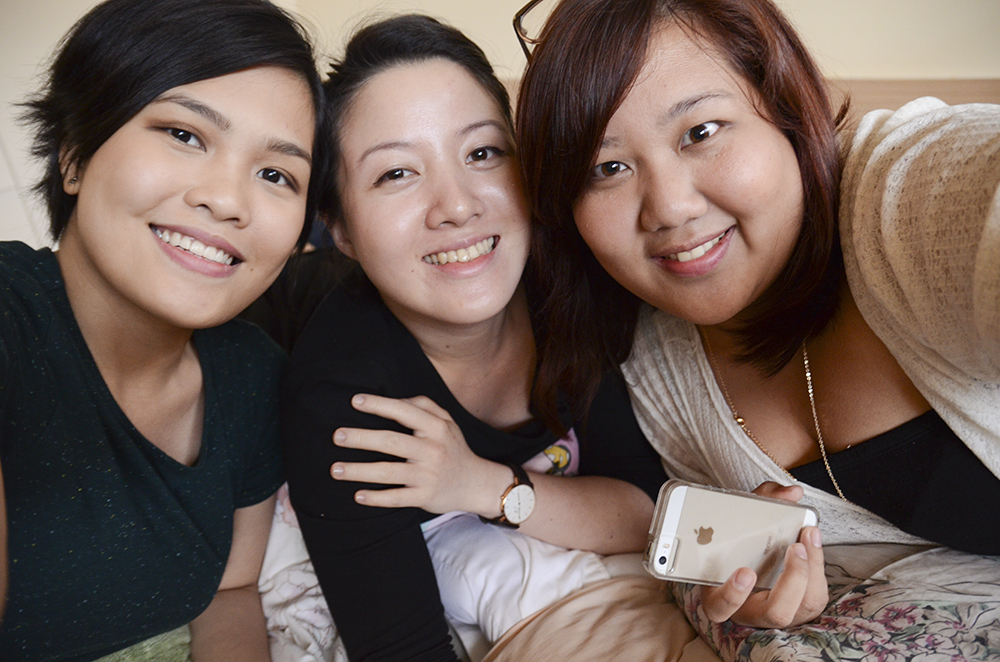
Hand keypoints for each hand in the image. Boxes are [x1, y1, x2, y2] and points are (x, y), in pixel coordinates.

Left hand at [330, 394, 506, 515]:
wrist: (476, 483)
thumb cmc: (453, 448)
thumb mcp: (447, 421)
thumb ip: (424, 405)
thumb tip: (395, 400)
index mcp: (436, 428)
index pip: (404, 412)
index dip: (379, 405)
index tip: (354, 401)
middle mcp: (432, 450)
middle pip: (391, 442)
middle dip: (361, 438)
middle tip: (337, 436)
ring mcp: (427, 475)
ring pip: (388, 472)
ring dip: (359, 471)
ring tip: (336, 469)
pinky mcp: (424, 497)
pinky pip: (396, 498)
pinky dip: (376, 498)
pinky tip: (358, 495)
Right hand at [699, 482, 826, 627]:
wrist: (748, 552)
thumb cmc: (737, 541)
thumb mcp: (740, 518)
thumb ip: (762, 500)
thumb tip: (793, 493)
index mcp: (718, 597)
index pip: (720, 609)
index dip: (732, 596)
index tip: (745, 572)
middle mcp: (748, 612)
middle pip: (775, 613)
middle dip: (791, 581)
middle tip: (794, 548)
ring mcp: (778, 615)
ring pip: (801, 608)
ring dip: (810, 573)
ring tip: (808, 536)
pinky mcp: (799, 609)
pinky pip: (815, 599)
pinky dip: (818, 569)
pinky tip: (813, 541)